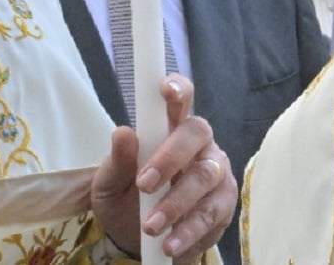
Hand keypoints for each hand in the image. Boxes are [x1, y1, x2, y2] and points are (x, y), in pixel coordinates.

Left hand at [90, 75, 235, 262]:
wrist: (141, 242)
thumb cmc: (127, 202)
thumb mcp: (110, 185)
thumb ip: (117, 162)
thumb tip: (123, 133)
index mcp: (170, 130)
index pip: (180, 100)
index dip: (177, 89)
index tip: (164, 89)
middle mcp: (199, 146)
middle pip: (197, 133)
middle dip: (171, 157)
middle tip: (144, 184)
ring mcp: (216, 173)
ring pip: (206, 176)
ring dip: (176, 202)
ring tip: (150, 226)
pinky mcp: (224, 204)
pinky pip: (212, 213)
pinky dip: (188, 230)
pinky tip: (169, 244)